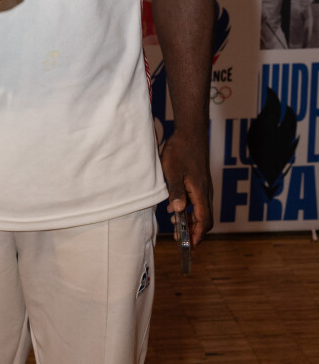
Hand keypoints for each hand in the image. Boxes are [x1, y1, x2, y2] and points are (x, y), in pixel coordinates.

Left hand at [161, 129, 212, 247]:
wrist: (190, 132)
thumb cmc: (181, 150)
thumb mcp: (173, 171)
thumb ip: (176, 191)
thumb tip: (177, 211)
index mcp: (200, 192)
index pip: (204, 220)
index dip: (196, 235)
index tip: (189, 246)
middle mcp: (205, 192)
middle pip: (205, 219)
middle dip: (194, 232)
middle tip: (180, 240)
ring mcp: (204, 187)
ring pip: (201, 210)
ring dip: (190, 221)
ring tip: (175, 226)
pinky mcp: (200, 182)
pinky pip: (198, 201)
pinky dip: (189, 210)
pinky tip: (175, 208)